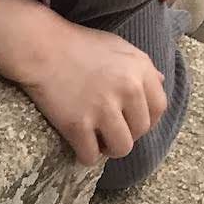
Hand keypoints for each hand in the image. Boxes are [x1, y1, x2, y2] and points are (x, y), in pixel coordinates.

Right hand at [0, 0, 166, 167]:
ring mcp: (102, 109)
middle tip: (109, 129)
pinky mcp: (78, 125)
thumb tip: (160, 82)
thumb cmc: (80, 46)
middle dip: (127, 133)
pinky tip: (80, 143)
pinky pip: (92, 156)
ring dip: (110, 149)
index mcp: (139, 70)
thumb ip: (142, 67)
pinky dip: (86, 155)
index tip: (131, 121)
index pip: (159, 108)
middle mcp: (126, 90)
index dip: (147, 120)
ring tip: (98, 139)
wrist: (43, 49)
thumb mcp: (119, 47)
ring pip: (121, 148)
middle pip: (141, 132)